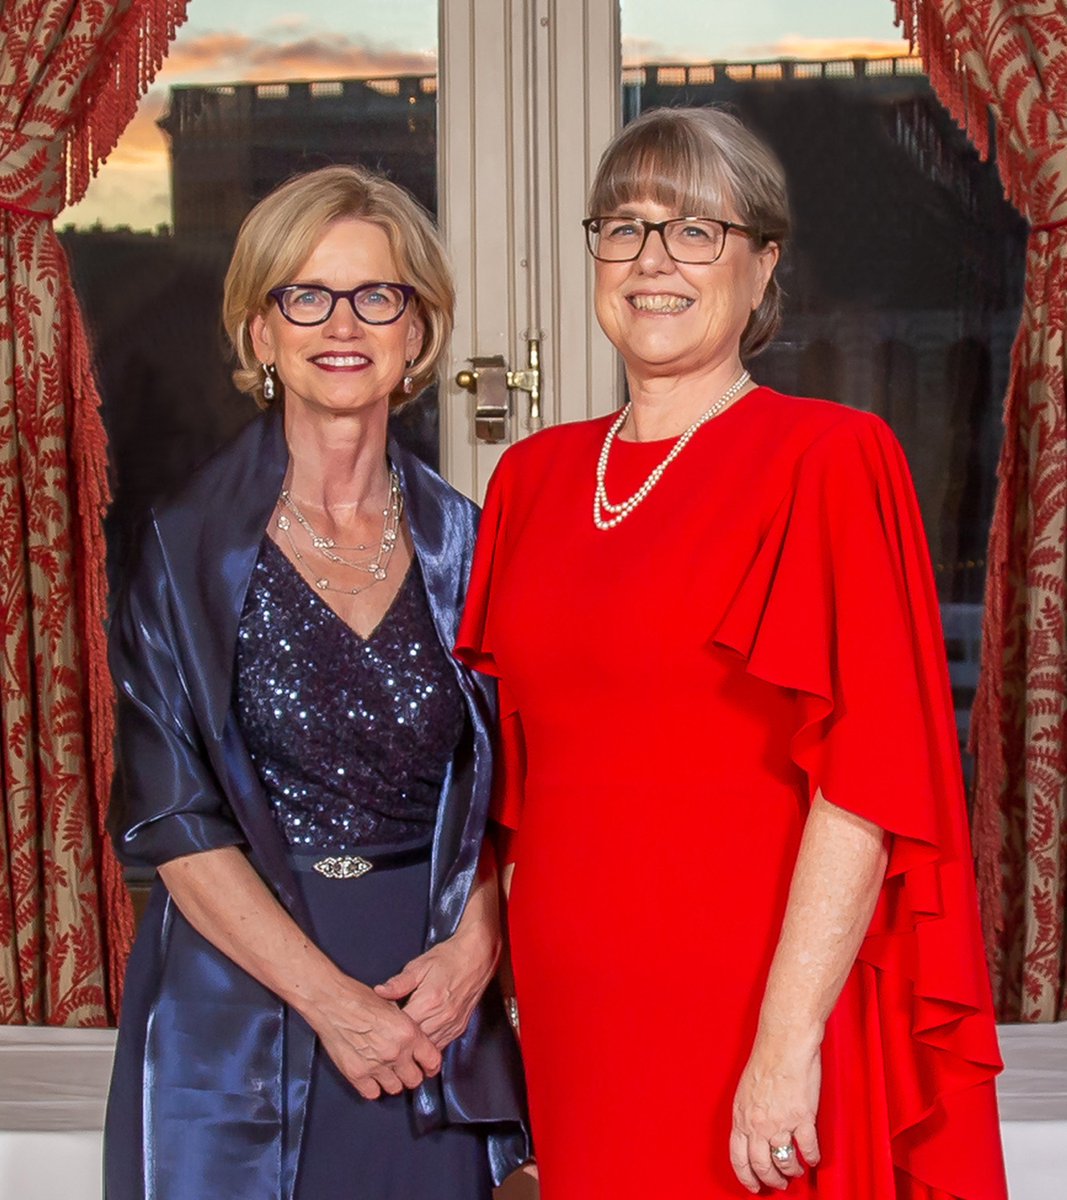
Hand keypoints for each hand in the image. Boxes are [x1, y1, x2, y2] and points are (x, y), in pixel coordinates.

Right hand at [307, 977, 442, 1100]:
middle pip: (414, 1080)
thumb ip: (406, 1027)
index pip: (432, 1060)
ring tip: (386, 1070)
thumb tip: (414, 1040)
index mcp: (408, 1032)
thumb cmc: (359, 998)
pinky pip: (372, 1093)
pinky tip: (371, 1075)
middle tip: (404, 1068)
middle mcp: (396, 1052)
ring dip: (392, 1081)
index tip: (426, 1065)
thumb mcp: (393, 1005)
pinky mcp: (357, 1074)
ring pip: (395, 1089)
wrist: (332, 1002)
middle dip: (411, 1074)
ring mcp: (376, 1065)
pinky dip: (373, 1086)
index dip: (430, 1064)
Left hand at [373, 920, 499, 1048]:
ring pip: (427, 1048)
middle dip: (401, 1040)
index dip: (389, 1027)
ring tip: (403, 1040)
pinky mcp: (459, 1028)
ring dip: (415, 1046)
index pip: (402, 1026)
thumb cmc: (448, 958)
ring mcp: (452, 1024)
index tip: (381, 1023)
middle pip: (414, 1041)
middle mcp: (441, 1017)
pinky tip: (421, 1039)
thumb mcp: (419, 965)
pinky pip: (441, 1046)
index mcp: (428, 1001)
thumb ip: (398, 982)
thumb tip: (379, 992)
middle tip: (388, 1035)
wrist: (477, 956)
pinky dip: (429, 1045)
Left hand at [729, 1036, 821, 1192]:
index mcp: (741, 1115)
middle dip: (771, 1179)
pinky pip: (807, 1149)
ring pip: (784, 1161)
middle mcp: (758, 1123)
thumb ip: (748, 1113)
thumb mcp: (746, 1089)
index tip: (753, 1186)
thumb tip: (752, 1133)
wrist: (785, 1041)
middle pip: (761, 1165)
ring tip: (795, 1169)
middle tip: (778, 1183)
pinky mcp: (802, 1117)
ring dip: (791, 1170)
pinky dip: (811, 1158)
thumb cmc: (767, 1059)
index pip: (738, 1157)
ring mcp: (780, 1122)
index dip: (746, 1177)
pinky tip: (812, 1158)